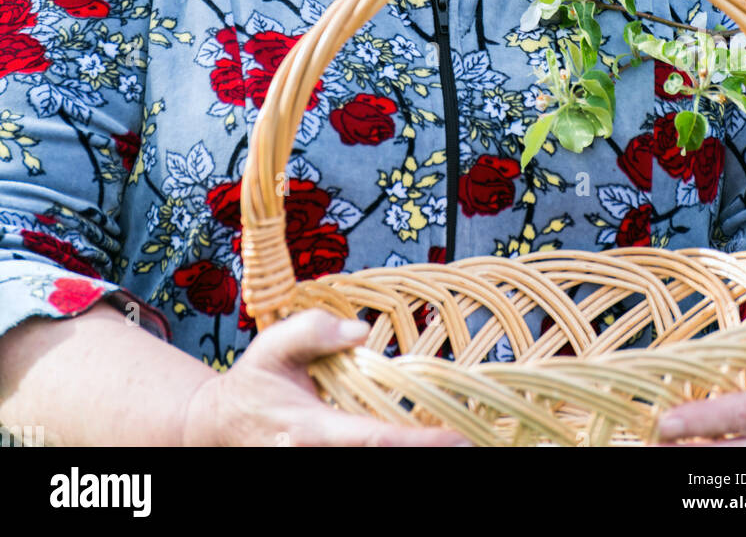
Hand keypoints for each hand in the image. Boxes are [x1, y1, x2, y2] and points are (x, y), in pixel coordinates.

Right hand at [181, 307, 473, 447]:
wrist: (217, 428)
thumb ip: (313, 331)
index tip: (457, 439)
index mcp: (310, 431)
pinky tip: (420, 442)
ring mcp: (317, 472)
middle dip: (425, 454)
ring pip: (374, 468)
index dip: (419, 443)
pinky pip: (364, 465)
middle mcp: (317, 460)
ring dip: (412, 454)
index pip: (374, 439)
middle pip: (383, 462)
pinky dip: (391, 452)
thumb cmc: (251, 384)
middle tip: (472, 442)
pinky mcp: (321, 471)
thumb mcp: (272, 346)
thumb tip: (361, 332)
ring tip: (457, 444)